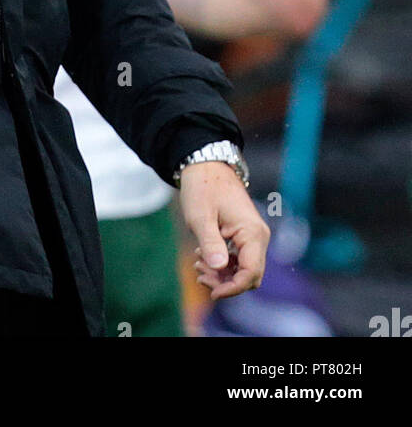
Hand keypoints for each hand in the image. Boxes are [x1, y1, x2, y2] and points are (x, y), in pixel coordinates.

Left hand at [178, 161, 269, 298]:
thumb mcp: (201, 216)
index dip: (233, 288)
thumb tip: (219, 267)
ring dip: (222, 274)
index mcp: (252, 233)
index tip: (212, 293)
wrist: (206, 164)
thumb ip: (211, 242)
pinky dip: (223, 264)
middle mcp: (258, 236)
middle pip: (250, 276)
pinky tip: (204, 258)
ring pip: (244, 270)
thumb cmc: (203, 187)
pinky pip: (239, 259)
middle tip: (199, 272)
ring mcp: (253, 236)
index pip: (251, 273)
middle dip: (226, 282)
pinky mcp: (245, 235)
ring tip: (198, 264)